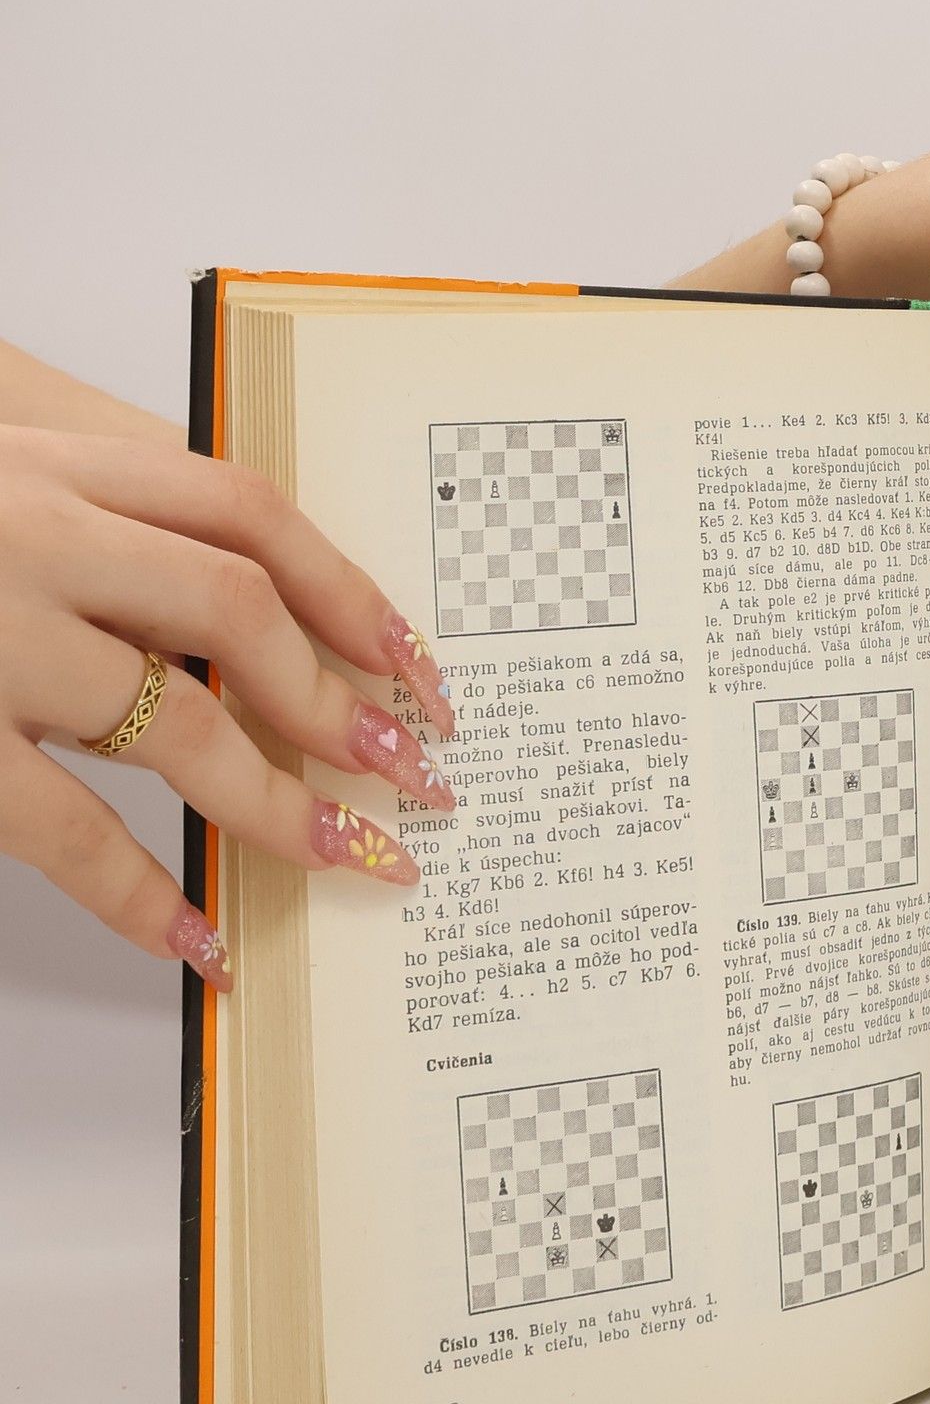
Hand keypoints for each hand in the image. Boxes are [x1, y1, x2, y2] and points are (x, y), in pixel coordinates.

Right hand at [0, 406, 458, 992]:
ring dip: (280, 804)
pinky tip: (198, 938)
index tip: (417, 667)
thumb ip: (105, 523)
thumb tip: (249, 621)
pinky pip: (64, 827)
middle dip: (341, 705)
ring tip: (350, 855)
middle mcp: (30, 534)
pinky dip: (139, 894)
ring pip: (177, 726)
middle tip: (412, 774)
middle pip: (239, 617)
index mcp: (55, 465)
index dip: (352, 592)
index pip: (252, 515)